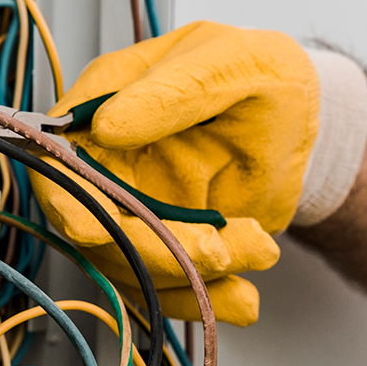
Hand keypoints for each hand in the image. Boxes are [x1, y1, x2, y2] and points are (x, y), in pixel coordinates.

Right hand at [30, 21, 366, 325]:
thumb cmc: (263, 75)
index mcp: (108, 101)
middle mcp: (109, 158)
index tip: (95, 231)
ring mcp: (134, 205)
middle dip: (156, 249)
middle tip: (218, 250)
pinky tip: (242, 298)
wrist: (303, 122)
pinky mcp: (166, 241)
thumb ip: (173, 92)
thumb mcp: (229, 66)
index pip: (63, 159)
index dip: (70, 201)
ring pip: (135, 264)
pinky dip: (205, 299)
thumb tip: (106, 126)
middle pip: (99, 225)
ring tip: (260, 247)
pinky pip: (168, 285)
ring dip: (195, 273)